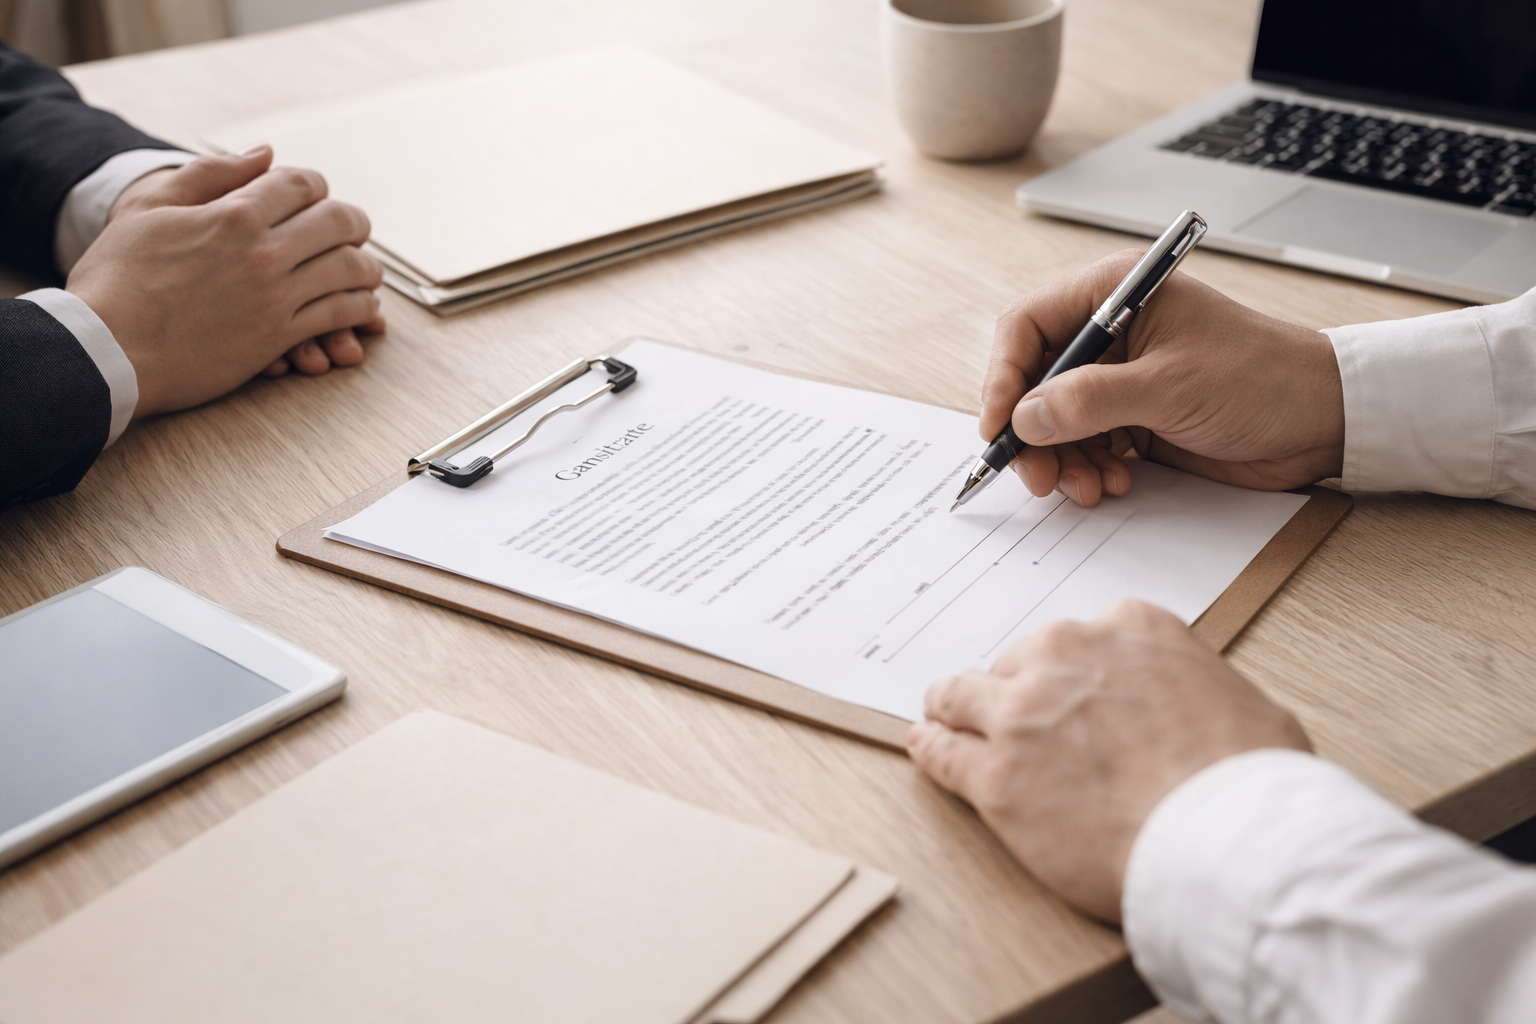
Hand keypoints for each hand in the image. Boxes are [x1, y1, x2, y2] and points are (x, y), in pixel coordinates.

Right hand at [70, 146, 385, 415]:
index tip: (314, 197)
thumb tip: (264, 152)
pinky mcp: (278, 337)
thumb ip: (209, 174)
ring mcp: (276, 296)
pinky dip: (360, 307)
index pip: (302, 183)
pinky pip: (341, 314)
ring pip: (352, 270)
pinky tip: (359, 306)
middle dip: (353, 223)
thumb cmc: (117, 277)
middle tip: (353, 231)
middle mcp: (264, 252)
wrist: (105, 350)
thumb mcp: (149, 207)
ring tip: (365, 270)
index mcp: (233, 213)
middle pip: (340, 222)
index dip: (314, 186)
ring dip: (366, 267)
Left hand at [907, 600, 1309, 921]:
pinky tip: (927, 746)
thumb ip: (1196, 690)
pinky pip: (942, 753)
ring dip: (954, 709)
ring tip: (944, 719)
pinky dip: (931, 748)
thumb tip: (1199, 711)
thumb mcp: (1246, 704)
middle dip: (1017, 692)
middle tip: (1020, 722)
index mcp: (1131, 628)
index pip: (1080, 640)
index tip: (1065, 690)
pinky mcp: (995, 777)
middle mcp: (1066, 656)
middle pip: (1017, 663)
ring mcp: (1022, 714)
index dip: (1070, 672)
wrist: (1227, 844)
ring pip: (960, 696)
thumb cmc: (1249, 785)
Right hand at [982, 251, 1344, 505]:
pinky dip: (1086, 470)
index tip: (1001, 428)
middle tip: (1038, 475)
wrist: (1323, 421)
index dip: (1004, 378)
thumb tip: (1026, 417)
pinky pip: (1083, 445)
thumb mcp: (1170, 387)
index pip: (1028, 328)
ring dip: (1061, 460)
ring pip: (1054, 421)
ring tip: (1087, 487)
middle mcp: (1110, 334)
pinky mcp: (1133, 418)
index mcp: (1115, 295)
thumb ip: (1091, 401)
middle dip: (1032, 432)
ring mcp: (1120, 378)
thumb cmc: (1262, 379)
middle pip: (1034, 380)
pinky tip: (1111, 484)